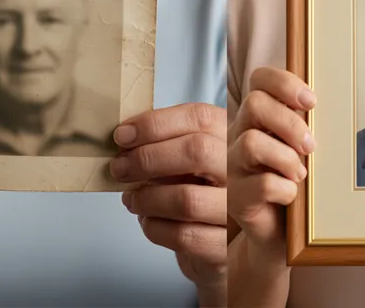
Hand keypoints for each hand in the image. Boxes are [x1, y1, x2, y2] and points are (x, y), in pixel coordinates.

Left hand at [110, 103, 225, 300]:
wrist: (223, 242)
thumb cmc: (202, 189)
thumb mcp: (193, 157)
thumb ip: (168, 141)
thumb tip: (125, 137)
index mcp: (234, 136)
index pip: (198, 118)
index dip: (156, 124)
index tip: (123, 135)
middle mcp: (245, 169)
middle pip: (197, 151)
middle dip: (148, 157)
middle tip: (119, 167)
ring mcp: (241, 210)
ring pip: (187, 198)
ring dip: (147, 198)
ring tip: (131, 198)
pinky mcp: (227, 246)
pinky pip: (184, 236)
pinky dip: (154, 227)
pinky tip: (147, 221)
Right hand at [227, 67, 314, 266]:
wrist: (280, 235)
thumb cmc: (292, 183)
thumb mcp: (299, 146)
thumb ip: (302, 122)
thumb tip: (319, 105)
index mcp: (255, 117)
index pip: (259, 80)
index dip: (284, 82)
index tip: (311, 102)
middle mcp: (238, 135)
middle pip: (254, 104)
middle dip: (289, 122)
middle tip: (310, 145)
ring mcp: (233, 166)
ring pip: (252, 142)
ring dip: (286, 158)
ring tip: (300, 174)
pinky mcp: (236, 198)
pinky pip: (261, 184)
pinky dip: (286, 189)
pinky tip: (292, 196)